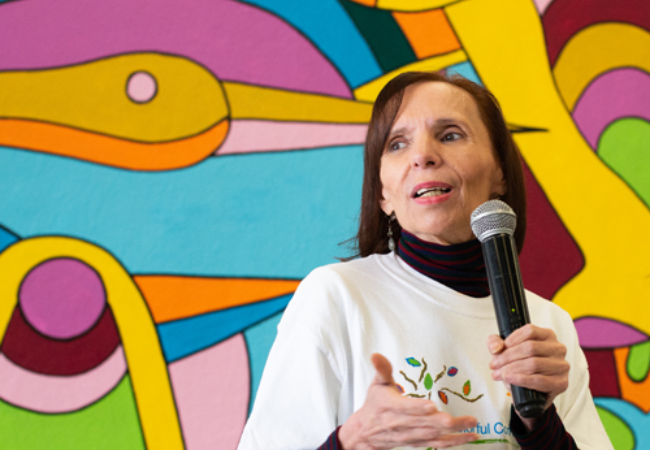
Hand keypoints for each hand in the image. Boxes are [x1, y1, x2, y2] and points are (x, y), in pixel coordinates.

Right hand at [338, 353, 477, 449]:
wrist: (366, 432)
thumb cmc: (375, 404)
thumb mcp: (376, 384)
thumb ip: (381, 369)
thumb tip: (376, 355)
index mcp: (391, 407)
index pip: (405, 408)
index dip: (417, 408)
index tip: (431, 406)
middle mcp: (401, 424)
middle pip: (423, 424)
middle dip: (442, 422)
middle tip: (459, 418)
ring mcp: (411, 435)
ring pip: (433, 435)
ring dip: (453, 432)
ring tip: (471, 425)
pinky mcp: (418, 442)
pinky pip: (438, 444)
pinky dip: (454, 442)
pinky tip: (469, 436)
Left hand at [487, 325, 569, 428]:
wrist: (530, 391)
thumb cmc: (519, 365)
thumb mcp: (505, 350)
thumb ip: (495, 342)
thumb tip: (496, 347)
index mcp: (547, 335)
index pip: (529, 331)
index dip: (511, 340)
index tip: (497, 350)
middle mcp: (558, 348)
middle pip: (530, 348)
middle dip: (507, 357)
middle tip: (494, 365)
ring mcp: (561, 366)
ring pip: (533, 363)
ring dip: (511, 369)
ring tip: (498, 374)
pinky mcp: (561, 383)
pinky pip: (539, 380)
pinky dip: (521, 379)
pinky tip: (509, 378)